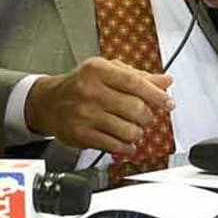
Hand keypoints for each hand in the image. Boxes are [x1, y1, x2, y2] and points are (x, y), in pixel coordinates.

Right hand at [25, 57, 173, 152]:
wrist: (49, 102)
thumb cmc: (82, 84)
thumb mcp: (108, 71)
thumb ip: (138, 76)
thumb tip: (166, 81)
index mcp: (98, 70)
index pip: (135, 83)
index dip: (157, 95)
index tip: (168, 103)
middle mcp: (90, 91)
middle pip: (136, 108)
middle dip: (147, 116)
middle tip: (145, 116)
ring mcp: (85, 114)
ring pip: (128, 130)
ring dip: (137, 133)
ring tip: (133, 128)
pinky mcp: (81, 134)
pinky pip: (115, 146)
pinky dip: (127, 147)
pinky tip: (126, 142)